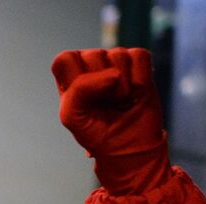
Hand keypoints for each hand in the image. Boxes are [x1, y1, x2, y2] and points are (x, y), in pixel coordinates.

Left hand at [52, 48, 168, 193]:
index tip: (83, 101)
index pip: (64, 59)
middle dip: (102, 87)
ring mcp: (115, 59)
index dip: (75, 79)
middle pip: (94, 55)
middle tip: (105, 104)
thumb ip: (79, 91)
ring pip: (119, 55)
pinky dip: (140, 81)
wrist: (127, 146)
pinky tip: (135, 94)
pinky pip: (140, 57)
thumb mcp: (73, 118)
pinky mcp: (138, 60)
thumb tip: (114, 75)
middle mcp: (91, 62)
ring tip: (120, 101)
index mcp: (69, 76)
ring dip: (123, 88)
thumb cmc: (96, 132)